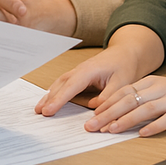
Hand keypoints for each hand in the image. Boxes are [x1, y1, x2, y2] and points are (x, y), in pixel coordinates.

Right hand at [35, 25, 164, 117]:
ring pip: (61, 83)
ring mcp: (79, 71)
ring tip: (40, 108)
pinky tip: (51, 99)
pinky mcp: (81, 75)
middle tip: (38, 111)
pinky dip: (56, 91)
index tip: (48, 111)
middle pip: (61, 84)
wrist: (127, 52)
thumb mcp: (122, 83)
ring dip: (50, 95)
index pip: (70, 87)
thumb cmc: (125, 65)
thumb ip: (108, 97)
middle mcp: (80, 69)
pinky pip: (65, 83)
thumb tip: (94, 109)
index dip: (58, 100)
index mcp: (89, 70)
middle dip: (49, 98)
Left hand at [86, 76, 165, 136]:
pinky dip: (154, 126)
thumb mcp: (157, 89)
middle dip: (109, 113)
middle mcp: (159, 88)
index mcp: (150, 82)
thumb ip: (139, 96)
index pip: (123, 92)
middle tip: (93, 125)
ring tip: (111, 129)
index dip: (107, 103)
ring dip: (126, 120)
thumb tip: (113, 109)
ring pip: (145, 109)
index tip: (92, 115)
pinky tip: (142, 133)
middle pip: (129, 100)